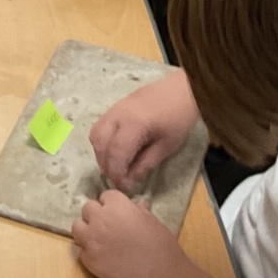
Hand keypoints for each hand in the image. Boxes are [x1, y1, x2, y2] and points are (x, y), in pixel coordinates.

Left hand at [72, 190, 187, 277]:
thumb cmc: (164, 249)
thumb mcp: (155, 223)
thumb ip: (139, 212)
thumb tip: (136, 206)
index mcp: (119, 206)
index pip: (106, 196)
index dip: (113, 205)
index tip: (119, 214)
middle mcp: (101, 219)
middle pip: (88, 208)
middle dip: (97, 215)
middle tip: (109, 227)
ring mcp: (92, 240)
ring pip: (77, 227)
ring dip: (87, 231)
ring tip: (100, 241)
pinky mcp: (89, 261)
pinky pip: (82, 250)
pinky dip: (90, 252)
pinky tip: (104, 259)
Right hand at [90, 72, 199, 192]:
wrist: (182, 90)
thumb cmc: (178, 118)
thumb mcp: (166, 146)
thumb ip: (146, 163)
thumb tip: (130, 180)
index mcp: (132, 125)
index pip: (115, 155)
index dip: (117, 175)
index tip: (125, 188)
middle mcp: (117, 115)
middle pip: (100, 145)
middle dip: (107, 166)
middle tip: (121, 179)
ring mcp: (113, 109)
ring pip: (95, 135)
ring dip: (101, 154)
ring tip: (117, 165)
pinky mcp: (115, 107)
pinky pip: (99, 126)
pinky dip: (102, 142)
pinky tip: (116, 150)